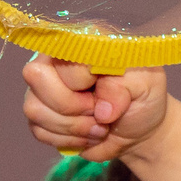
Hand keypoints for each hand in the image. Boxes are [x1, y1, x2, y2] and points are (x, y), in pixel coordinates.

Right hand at [22, 55, 172, 162]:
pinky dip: (69, 140)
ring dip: (74, 126)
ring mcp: (43, 87)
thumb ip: (125, 86)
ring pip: (34, 108)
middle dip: (73, 105)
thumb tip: (102, 110)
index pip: (62, 53)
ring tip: (99, 125)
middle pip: (36, 76)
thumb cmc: (142, 98)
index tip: (108, 87)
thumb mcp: (146, 85)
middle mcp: (55, 59)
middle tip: (100, 111)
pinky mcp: (40, 115)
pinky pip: (38, 130)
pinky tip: (87, 134)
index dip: (83, 79)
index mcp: (82, 40)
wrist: (138, 129)